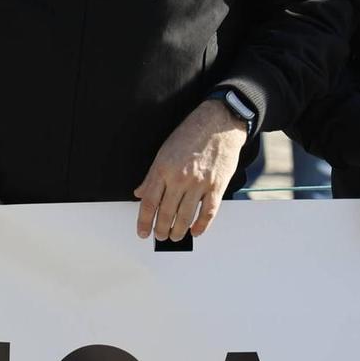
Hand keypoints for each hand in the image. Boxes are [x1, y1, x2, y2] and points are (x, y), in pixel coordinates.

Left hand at [133, 99, 247, 241]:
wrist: (218, 124)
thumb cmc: (191, 134)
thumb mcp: (164, 152)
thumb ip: (152, 175)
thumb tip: (141, 193)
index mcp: (163, 169)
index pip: (149, 202)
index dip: (144, 221)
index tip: (142, 232)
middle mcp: (180, 178)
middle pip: (166, 212)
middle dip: (161, 229)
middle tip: (159, 236)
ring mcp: (199, 183)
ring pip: (185, 216)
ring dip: (178, 230)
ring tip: (174, 236)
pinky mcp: (216, 186)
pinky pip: (208, 212)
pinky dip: (201, 225)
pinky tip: (195, 231)